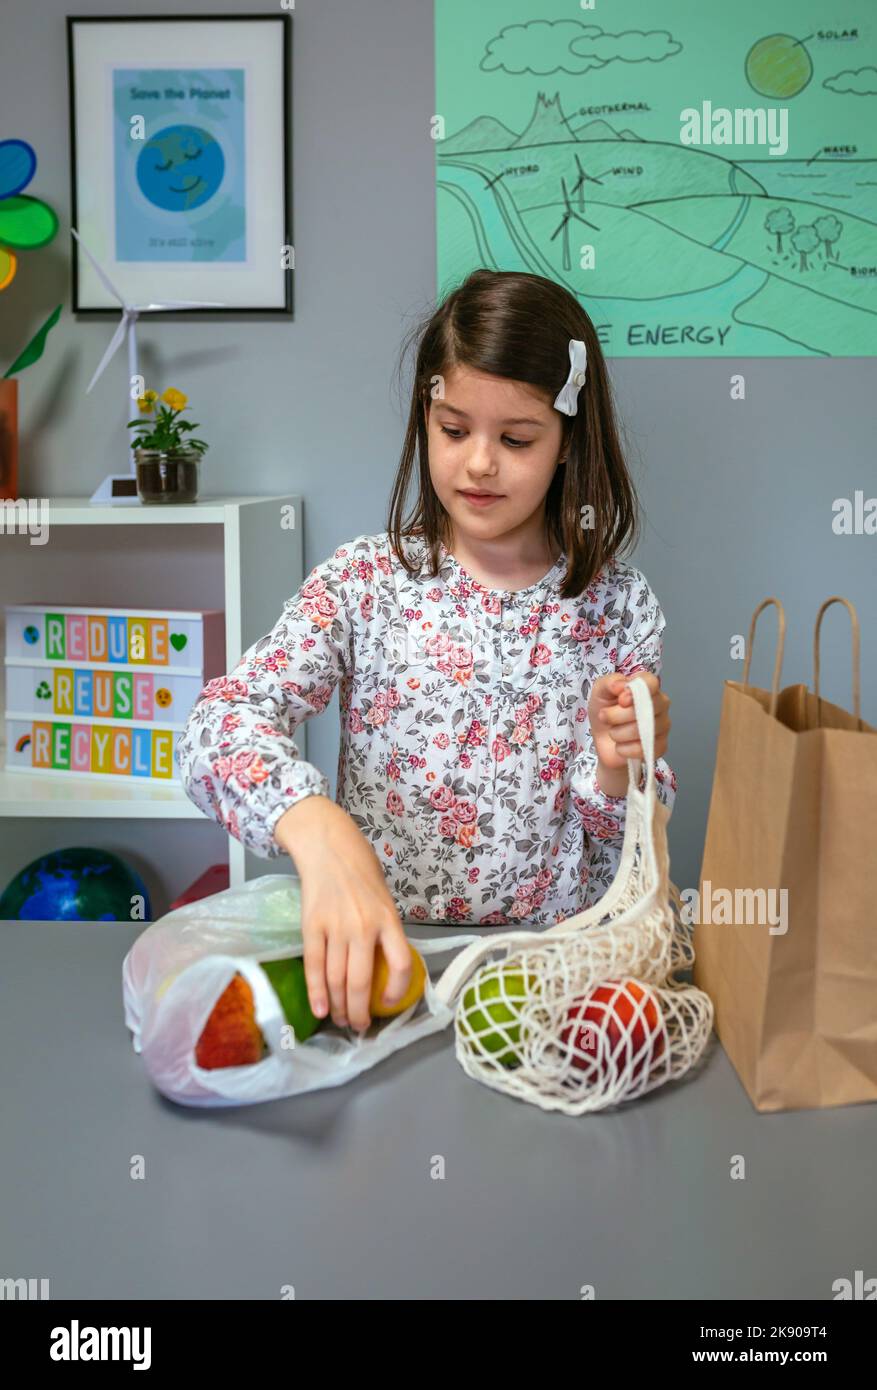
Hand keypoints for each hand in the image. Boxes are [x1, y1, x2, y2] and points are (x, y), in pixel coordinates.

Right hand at [273, 796, 414, 1032]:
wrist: (328, 846)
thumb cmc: (360, 870)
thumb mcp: (384, 898)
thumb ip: (385, 930)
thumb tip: (385, 966)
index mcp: (388, 919)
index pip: (400, 964)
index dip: (398, 991)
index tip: (388, 1005)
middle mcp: (364, 926)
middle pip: (362, 981)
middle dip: (361, 1011)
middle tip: (360, 1027)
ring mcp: (336, 927)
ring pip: (337, 979)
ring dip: (339, 1007)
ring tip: (342, 1021)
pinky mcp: (312, 926)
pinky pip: (314, 966)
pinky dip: (316, 992)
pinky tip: (320, 1010)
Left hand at [587, 671, 670, 777]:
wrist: (603, 740)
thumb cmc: (605, 711)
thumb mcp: (600, 692)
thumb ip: (609, 683)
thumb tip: (621, 685)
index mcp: (647, 686)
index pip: (651, 682)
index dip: (634, 692)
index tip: (621, 700)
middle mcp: (660, 704)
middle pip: (646, 708)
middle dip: (617, 715)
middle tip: (604, 717)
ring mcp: (663, 725)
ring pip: (643, 730)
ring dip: (618, 733)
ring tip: (613, 732)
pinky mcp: (661, 746)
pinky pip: (643, 749)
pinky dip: (624, 749)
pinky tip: (620, 745)